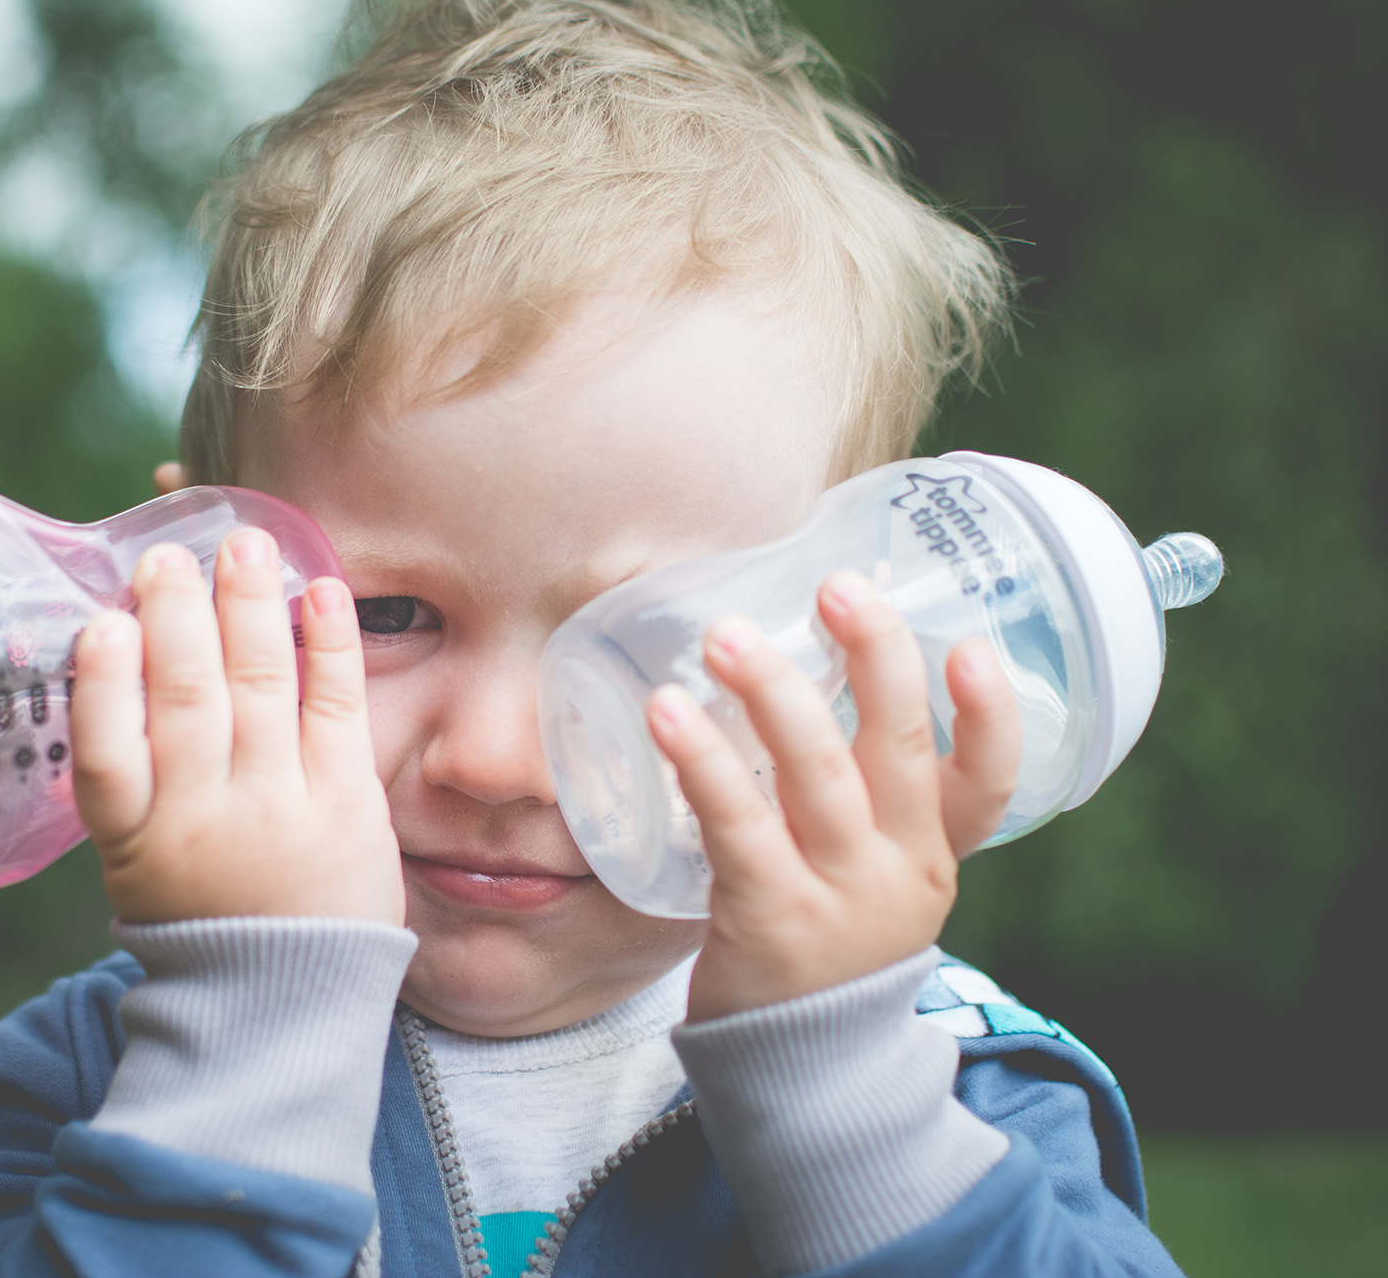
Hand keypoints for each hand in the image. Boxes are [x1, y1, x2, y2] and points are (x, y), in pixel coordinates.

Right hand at [68, 529, 403, 924]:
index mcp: (134, 839)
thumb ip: (128, 768)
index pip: (107, 758)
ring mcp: (281, 810)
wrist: (285, 1000)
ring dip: (248, 610)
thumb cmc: (199, 906)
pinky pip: (336, 709)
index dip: (103, 689)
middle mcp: (205, 821)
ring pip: (258, 694)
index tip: (102, 626)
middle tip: (168, 556)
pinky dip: (328, 644)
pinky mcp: (347, 802)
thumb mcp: (135, 856)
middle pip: (187, 706)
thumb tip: (116, 642)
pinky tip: (319, 588)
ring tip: (241, 546)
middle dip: (177, 620)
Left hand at [647, 570, 1019, 1020]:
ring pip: (814, 776)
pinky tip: (666, 713)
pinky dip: (702, 761)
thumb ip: (857, 797)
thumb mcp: (871, 877)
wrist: (797, 1072)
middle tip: (838, 585)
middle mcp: (900, 871)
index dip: (991, 715)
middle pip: (896, 751)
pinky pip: (737, 825)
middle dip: (874, 659)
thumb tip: (800, 667)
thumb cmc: (823, 943)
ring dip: (772, 694)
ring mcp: (838, 898)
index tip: (974, 645)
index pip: (990, 782)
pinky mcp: (770, 920)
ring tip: (727, 635)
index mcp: (932, 853)